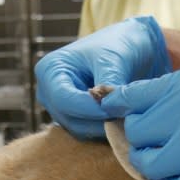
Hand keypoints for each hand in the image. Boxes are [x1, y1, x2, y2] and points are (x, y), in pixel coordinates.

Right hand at [34, 16, 171, 139]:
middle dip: (98, 119)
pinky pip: (88, 133)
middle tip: (126, 112)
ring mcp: (60, 109)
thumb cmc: (118, 46)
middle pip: (69, 118)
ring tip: (127, 113)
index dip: (89, 108)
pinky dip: (105, 129)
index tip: (115, 109)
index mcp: (50, 70)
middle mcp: (48, 92)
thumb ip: (108, 82)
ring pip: (79, 130)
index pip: (63, 99)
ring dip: (103, 126)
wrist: (130, 50)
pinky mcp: (74, 120)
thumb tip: (107, 106)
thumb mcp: (113, 59)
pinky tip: (123, 118)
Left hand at [99, 54, 179, 179]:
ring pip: (151, 165)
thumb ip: (176, 96)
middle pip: (136, 135)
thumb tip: (138, 113)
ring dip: (159, 168)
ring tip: (177, 166)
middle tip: (161, 148)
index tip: (124, 121)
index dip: (122, 113)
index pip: (129, 99)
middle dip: (144, 143)